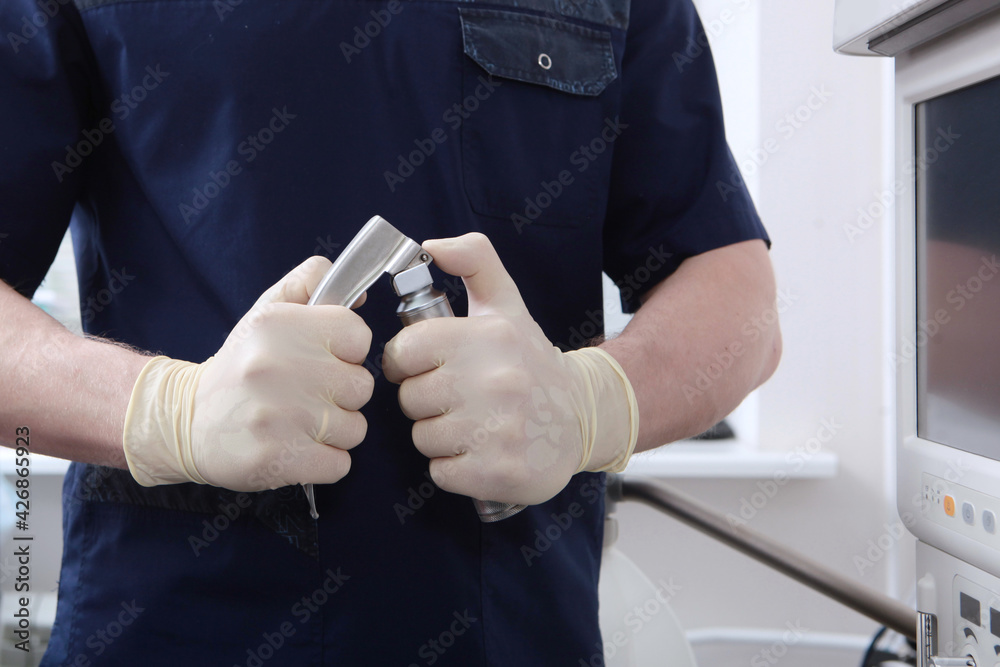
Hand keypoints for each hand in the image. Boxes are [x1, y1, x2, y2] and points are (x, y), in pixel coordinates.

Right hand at [122, 256, 374, 490]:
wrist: (184, 420)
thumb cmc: (240, 367)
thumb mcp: (266, 313)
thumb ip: (309, 285)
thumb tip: (362, 293)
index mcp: (280, 325)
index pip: (358, 336)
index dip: (346, 352)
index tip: (323, 359)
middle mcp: (279, 366)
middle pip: (362, 387)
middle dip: (341, 396)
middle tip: (306, 395)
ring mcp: (281, 416)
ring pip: (355, 429)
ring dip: (333, 432)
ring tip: (298, 423)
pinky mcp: (279, 459)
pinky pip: (341, 464)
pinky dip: (324, 462)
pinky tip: (296, 448)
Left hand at [383, 233, 637, 505]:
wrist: (582, 416)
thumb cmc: (530, 360)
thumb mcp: (505, 303)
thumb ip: (473, 259)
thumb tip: (431, 245)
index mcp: (487, 337)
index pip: (404, 352)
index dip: (410, 363)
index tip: (432, 367)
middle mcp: (495, 382)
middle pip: (410, 399)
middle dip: (427, 402)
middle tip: (459, 399)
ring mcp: (500, 430)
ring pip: (423, 438)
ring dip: (440, 437)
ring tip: (472, 426)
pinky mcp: (501, 472)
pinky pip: (441, 473)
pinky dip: (454, 468)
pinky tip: (480, 452)